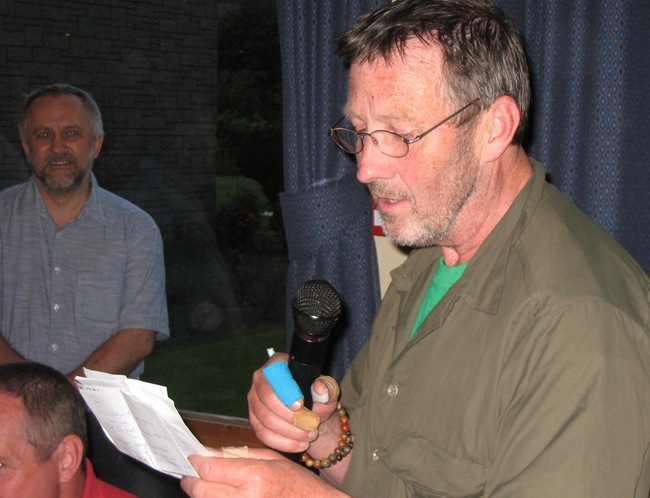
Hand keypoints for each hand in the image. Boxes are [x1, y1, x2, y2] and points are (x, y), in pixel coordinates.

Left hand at [181, 448, 347, 497]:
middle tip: (190, 472)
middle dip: (191, 479)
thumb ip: (238, 455)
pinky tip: (218, 493)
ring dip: (200, 492)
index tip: (191, 457)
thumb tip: (209, 453)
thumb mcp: (270, 459)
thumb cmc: (296, 482)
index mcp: (255, 476)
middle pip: (201, 490)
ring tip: (204, 483)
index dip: (195, 462)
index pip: (209, 469)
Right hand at [247, 353, 339, 453]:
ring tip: (310, 435)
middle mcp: (260, 379)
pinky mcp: (254, 420)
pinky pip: (264, 435)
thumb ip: (327, 388)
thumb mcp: (329, 390)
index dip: (286, 391)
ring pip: (266, 420)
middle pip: (268, 399)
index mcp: (277, 363)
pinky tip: (300, 445)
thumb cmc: (318, 397)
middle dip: (291, 416)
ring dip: (291, 432)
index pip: (276, 376)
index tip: (301, 405)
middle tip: (312, 425)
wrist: (312, 415)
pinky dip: (284, 443)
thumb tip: (319, 388)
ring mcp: (254, 401)